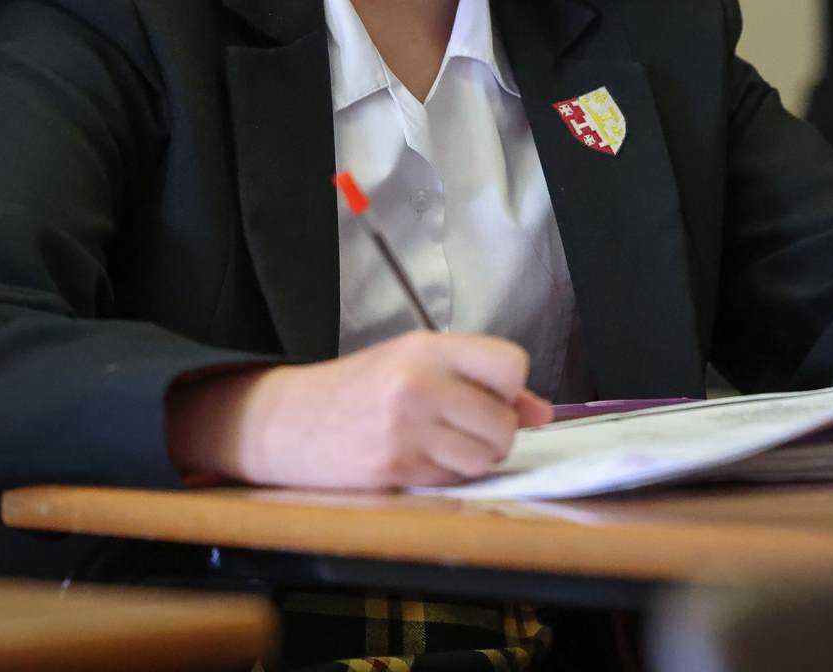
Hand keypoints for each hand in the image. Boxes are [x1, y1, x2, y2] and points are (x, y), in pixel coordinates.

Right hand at [167, 330, 552, 489]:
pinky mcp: (396, 470)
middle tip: (461, 425)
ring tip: (439, 443)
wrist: (290, 421)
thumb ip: (481, 381)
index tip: (489, 393)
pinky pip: (454, 482)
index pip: (511, 365)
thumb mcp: (416, 363)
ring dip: (472, 459)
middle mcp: (419, 385)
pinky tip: (418, 459)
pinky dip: (447, 477)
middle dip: (493, 432)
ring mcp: (406, 430)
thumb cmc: (359, 388)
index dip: (508, 388)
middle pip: (504, 423)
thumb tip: (542, 413)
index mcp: (427, 349)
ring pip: (484, 459)